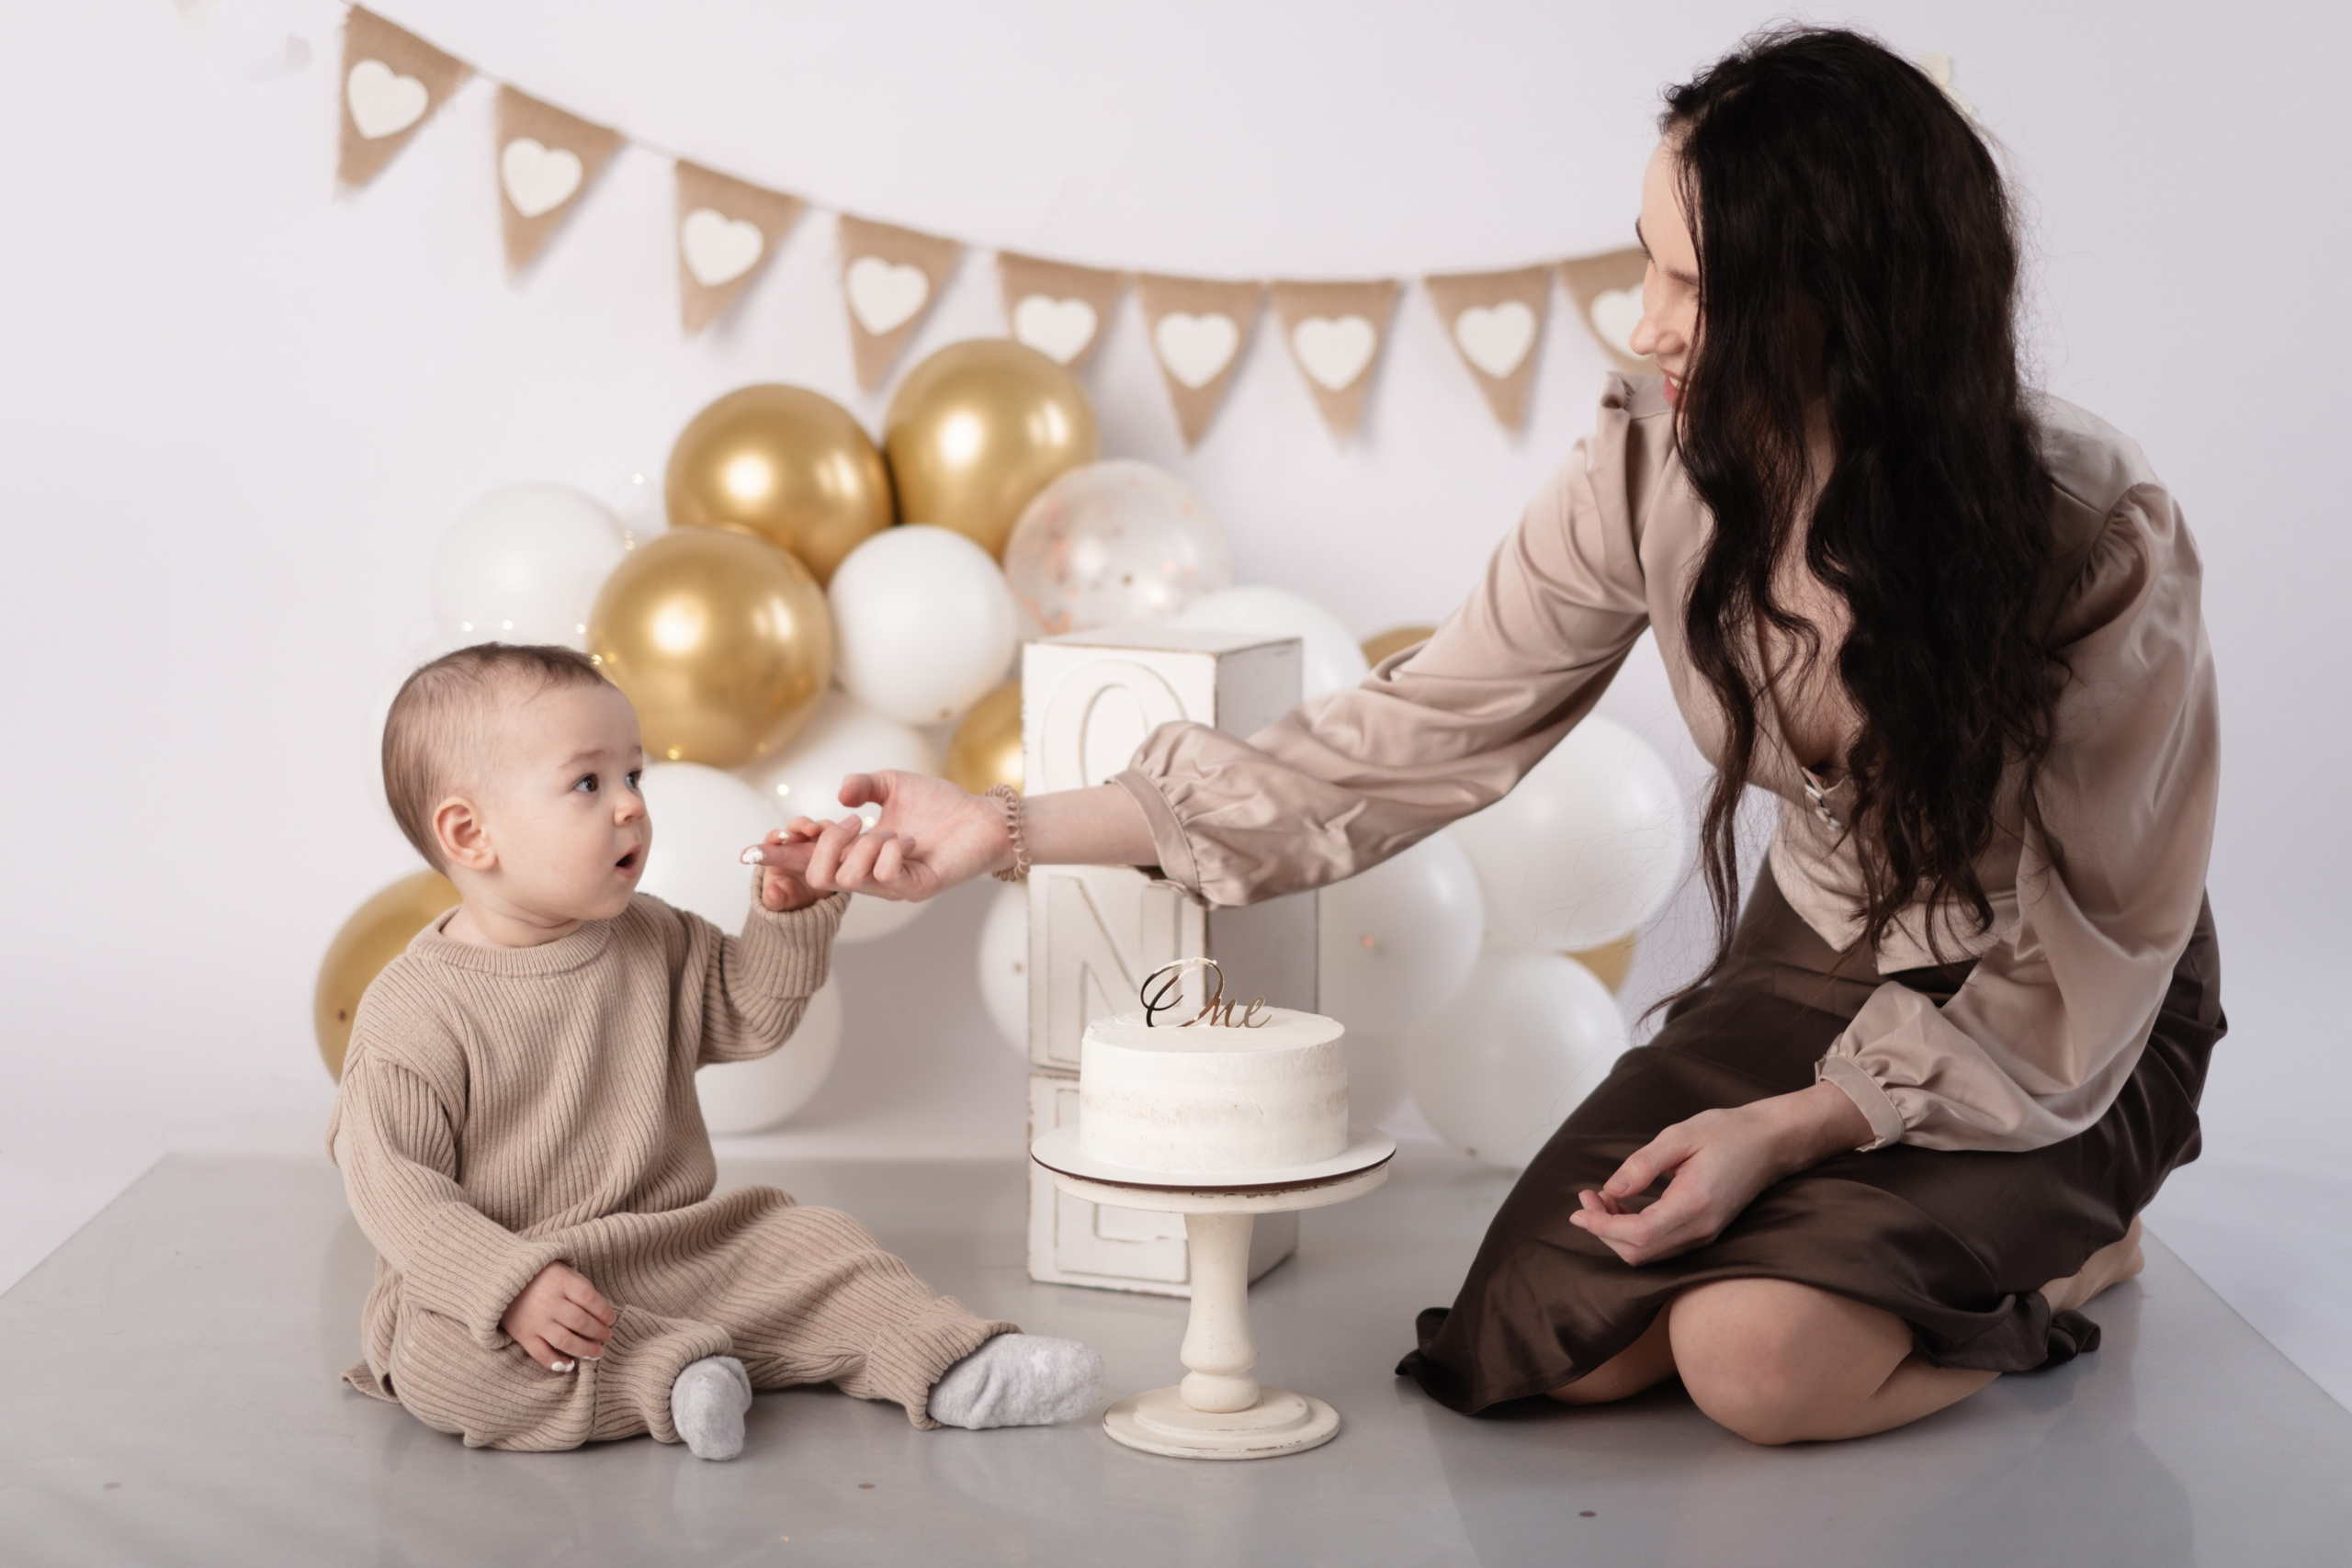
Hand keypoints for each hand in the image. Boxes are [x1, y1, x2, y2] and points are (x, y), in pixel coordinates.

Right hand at [500, 1261, 617, 1371]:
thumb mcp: (562, 1271)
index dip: (605, 1312)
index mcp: (561, 1281)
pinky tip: (569, 1365)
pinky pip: (542, 1354)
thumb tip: (601, 1311)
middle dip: (599, 1332)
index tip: (612, 1319)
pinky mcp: (523, 1335)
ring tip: (597, 1353)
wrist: (500, 1280)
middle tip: (607, 1336)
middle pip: (581, 1322)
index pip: (590, 1299)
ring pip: (565, 1341)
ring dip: (585, 1350)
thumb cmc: (540, 1275)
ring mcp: (535, 1320)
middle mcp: (549, 1302)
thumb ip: (580, 1287)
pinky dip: (557, 1362)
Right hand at [743, 772, 1009, 902]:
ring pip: (847, 878)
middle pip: (816, 874)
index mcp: (855, 849)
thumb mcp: (893, 784)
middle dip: (824, 843)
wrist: (982, 819)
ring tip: (890, 831)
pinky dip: (891, 851)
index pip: (808, 855)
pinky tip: (910, 841)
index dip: (778, 854)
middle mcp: (867, 872)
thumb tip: (839, 796)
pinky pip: (884, 877)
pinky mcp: (913, 889)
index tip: (749, 850)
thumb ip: (863, 785)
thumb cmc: (941, 805)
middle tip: (852, 822)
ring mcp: (888, 885)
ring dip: (864, 846)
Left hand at [749, 820, 837, 911]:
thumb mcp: (784, 901)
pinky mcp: (836, 842)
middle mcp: (798, 843)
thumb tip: (772, 893)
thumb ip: (774, 900)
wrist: (817, 900)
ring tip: (834, 832)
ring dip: (826, 828)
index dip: (776, 836)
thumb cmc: (794, 894)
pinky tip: (851, 837)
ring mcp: (818, 841)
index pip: (773, 840)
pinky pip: (839, 833)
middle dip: (804, 825)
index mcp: (781, 855)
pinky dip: (844, 833)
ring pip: (820, 827)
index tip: (779, 837)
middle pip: (797, 827)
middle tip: (812, 828)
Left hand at [1568, 1082, 1871, 1265]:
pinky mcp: (1705, 1231)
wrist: (1772, 1142)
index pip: (1639, 1234)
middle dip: (1604, 1230)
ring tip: (1600, 1198)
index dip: (1603, 1226)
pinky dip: (1635, 1232)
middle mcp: (1701, 1228)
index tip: (1578, 1209)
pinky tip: (1624, 1204)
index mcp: (1695, 1203)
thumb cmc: (1728, 1131)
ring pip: (1649, 1253)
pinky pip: (1662, 1245)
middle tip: (1585, 1197)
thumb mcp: (1681, 1135)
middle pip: (1640, 1252)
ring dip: (1617, 1232)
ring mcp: (1705, 1234)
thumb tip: (1612, 1188)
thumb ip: (1644, 1164)